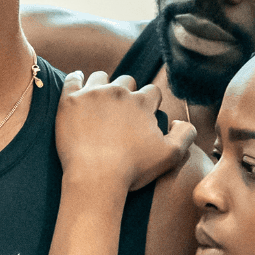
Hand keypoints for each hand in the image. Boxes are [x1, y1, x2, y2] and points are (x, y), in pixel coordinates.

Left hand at [56, 71, 195, 191]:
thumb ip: (185, 134)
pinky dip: (75, 79)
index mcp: (142, 102)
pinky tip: (77, 84)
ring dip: (102, 85)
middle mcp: (119, 92)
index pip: (151, 91)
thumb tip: (180, 121)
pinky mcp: (70, 101)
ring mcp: (92, 94)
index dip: (149, 103)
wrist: (95, 177)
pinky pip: (72, 79)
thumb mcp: (171, 155)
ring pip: (100, 77)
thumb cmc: (132, 169)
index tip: (142, 116)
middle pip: (126, 81)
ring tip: (98, 101)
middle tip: (119, 112)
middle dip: (126, 93)